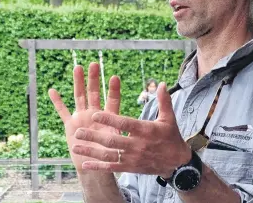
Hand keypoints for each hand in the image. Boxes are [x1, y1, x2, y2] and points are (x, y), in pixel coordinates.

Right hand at [49, 62, 120, 172]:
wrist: (97, 166)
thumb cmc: (113, 154)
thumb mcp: (124, 141)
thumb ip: (129, 130)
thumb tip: (146, 125)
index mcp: (109, 117)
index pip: (112, 100)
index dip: (113, 90)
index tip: (115, 78)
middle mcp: (95, 114)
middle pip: (94, 93)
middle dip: (94, 79)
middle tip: (94, 64)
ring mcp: (82, 117)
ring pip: (80, 96)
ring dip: (79, 83)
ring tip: (78, 67)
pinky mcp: (70, 125)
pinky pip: (63, 111)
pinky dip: (57, 102)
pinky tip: (52, 90)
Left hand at [73, 82, 191, 177]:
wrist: (177, 164)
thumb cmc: (171, 137)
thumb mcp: (169, 118)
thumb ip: (164, 101)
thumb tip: (162, 83)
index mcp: (146, 130)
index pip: (125, 124)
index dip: (109, 120)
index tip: (95, 115)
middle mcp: (137, 145)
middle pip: (113, 141)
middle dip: (94, 137)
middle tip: (77, 131)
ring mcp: (133, 158)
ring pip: (109, 155)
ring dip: (91, 151)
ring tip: (75, 146)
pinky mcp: (130, 168)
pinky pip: (112, 167)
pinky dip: (98, 166)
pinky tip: (85, 164)